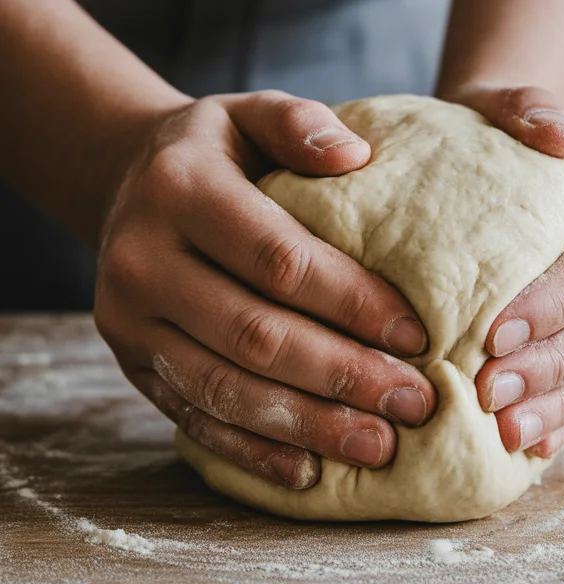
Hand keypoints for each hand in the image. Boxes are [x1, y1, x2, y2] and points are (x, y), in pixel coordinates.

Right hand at [95, 91, 434, 490]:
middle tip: (415, 402)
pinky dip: (254, 452)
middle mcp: (142, 260)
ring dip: (308, 425)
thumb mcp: (250, 112)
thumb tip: (355, 155)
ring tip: (380, 446)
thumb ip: (300, 124)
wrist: (125, 181)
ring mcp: (128, 321)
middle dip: (342, 375)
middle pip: (253, 334)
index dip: (351, 301)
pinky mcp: (131, 364)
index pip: (277, 259)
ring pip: (224, 389)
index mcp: (179, 190)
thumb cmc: (217, 150)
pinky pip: (194, 418)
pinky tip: (311, 470)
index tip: (417, 333)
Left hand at [449, 84, 563, 457]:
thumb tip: (562, 134)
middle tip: (489, 395)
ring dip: (561, 402)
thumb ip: (528, 106)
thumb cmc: (502, 124)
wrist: (520, 148)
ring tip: (507, 432)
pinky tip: (534, 445)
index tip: (494, 335)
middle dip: (552, 365)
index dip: (555, 304)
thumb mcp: (503, 98)